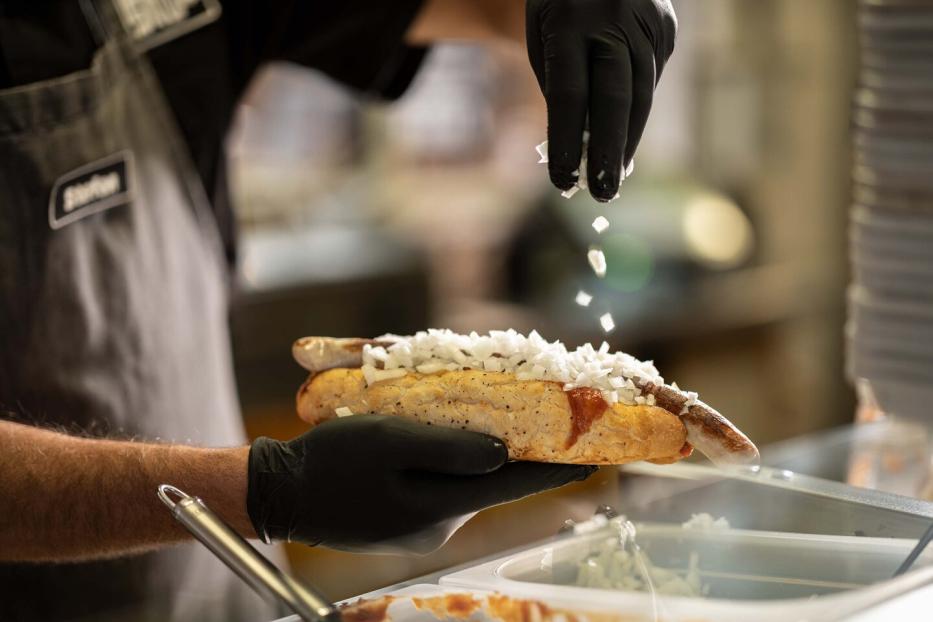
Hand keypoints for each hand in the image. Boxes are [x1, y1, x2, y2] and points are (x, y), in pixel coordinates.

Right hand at [246, 415, 595, 552]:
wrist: (280, 494)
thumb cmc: (331, 462)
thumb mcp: (388, 441)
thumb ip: (448, 449)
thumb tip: (504, 452)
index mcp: (441, 506)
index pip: (515, 483)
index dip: (557, 466)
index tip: (595, 454)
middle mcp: (440, 524)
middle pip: (494, 482)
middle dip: (521, 452)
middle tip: (546, 417)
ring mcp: (422, 526)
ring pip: (466, 483)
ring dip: (483, 454)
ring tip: (498, 417)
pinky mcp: (405, 520)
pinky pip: (442, 487)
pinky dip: (454, 462)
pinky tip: (447, 439)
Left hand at [526, 0, 676, 200]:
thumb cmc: (561, 4)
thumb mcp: (545, 35)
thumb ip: (560, 85)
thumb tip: (577, 146)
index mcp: (571, 22)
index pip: (570, 94)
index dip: (567, 141)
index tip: (562, 179)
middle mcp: (614, 22)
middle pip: (616, 100)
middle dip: (608, 152)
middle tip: (602, 193)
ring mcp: (648, 24)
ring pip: (641, 96)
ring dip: (628, 141)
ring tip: (612, 176)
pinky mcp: (667, 30)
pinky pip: (651, 81)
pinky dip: (637, 113)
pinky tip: (625, 139)